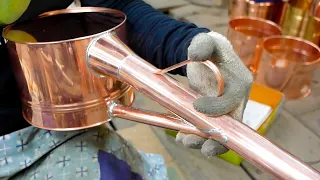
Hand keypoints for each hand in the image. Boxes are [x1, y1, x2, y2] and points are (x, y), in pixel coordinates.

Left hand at [175, 31, 252, 155]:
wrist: (205, 57)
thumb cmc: (208, 49)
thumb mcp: (205, 42)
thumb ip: (202, 44)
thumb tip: (196, 55)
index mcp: (240, 83)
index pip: (233, 101)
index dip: (216, 108)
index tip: (195, 105)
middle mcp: (238, 100)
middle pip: (231, 125)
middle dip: (213, 138)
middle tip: (190, 141)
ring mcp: (228, 110)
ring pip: (220, 133)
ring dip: (202, 140)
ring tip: (183, 140)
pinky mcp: (217, 116)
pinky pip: (212, 131)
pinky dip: (199, 136)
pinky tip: (182, 136)